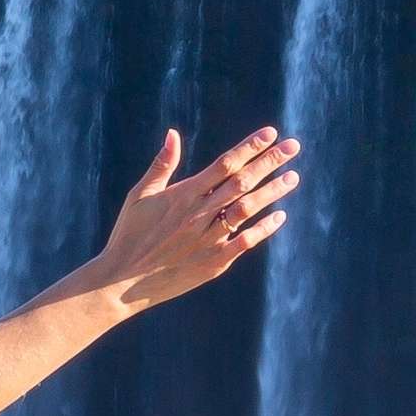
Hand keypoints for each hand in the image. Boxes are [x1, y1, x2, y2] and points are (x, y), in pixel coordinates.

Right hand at [82, 127, 297, 314]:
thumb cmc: (129, 235)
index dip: (249, 147)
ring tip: (293, 177)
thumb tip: (173, 133)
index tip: (271, 133)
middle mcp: (199, 214)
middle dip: (270, 162)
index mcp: (183, 194)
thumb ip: (161, 165)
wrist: (122, 282)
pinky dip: (264, 228)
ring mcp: (209, 239)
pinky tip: (280, 216)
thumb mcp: (140, 196)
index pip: (224, 164)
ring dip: (272, 192)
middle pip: (242, 182)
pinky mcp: (214, 262)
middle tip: (293, 146)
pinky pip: (245, 242)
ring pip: (248, 209)